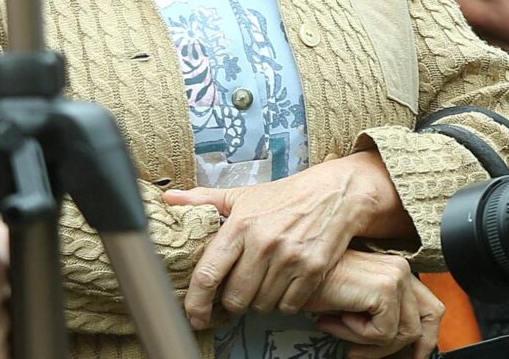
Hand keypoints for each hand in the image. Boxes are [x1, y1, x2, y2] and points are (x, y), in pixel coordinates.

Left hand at [171, 151, 403, 326]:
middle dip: (234, 302)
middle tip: (240, 292)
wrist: (338, 191)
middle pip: (235, 298)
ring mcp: (291, 257)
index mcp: (241, 225)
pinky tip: (285, 288)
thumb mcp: (245, 194)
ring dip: (259, 303)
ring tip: (264, 286)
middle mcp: (264, 242)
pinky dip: (284, 303)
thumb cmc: (287, 196)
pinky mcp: (314, 268)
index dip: (195, 304)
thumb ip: (205, 200)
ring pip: (261, 304)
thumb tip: (169, 198)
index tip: (195, 316)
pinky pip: (289, 304)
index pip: (208, 275)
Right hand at [300, 249, 441, 358]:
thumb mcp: (354, 303)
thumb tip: (400, 345)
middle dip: (397, 348)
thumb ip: (379, 315)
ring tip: (338, 328)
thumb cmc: (315, 288)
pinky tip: (336, 319)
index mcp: (398, 272)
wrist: (291, 275)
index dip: (428, 338)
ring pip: (403, 333)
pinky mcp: (385, 289)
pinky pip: (383, 333)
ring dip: (367, 342)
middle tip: (361, 354)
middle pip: (425, 323)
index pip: (431, 309)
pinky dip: (357, 335)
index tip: (415, 357)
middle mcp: (402, 270)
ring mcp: (397, 277)